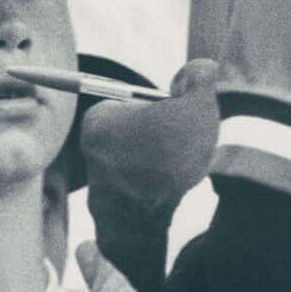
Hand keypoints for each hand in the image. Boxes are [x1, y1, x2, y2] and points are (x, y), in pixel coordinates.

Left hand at [79, 58, 219, 291]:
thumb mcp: (195, 103)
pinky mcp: (110, 218)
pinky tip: (168, 198)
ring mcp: (98, 188)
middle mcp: (90, 155)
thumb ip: (198, 78)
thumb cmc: (171, 158)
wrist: (157, 225)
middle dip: (157, 142)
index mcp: (98, 121)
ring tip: (175, 177)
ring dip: (157, 171)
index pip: (128, 105)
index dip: (158, 112)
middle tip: (179, 150)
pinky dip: (154, 196)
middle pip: (131, 138)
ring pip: (135, 169)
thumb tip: (200, 67)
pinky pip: (137, 197)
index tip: (173, 123)